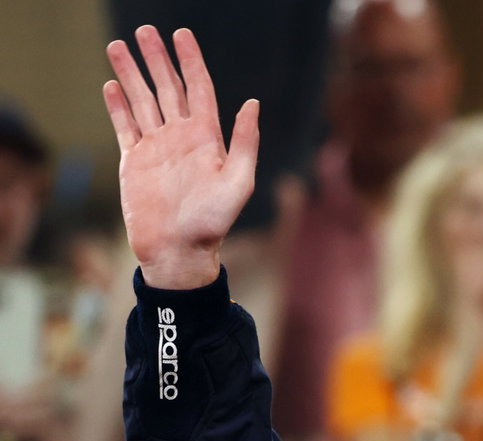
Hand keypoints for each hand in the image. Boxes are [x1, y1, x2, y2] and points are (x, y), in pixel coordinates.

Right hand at [103, 27, 258, 289]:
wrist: (178, 251)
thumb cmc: (212, 222)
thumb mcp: (238, 182)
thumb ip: (244, 142)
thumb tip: (253, 104)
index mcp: (207, 139)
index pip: (199, 89)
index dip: (191, 61)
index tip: (182, 35)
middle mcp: (181, 138)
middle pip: (168, 88)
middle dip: (157, 59)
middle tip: (145, 31)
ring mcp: (157, 147)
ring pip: (143, 101)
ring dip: (131, 74)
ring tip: (118, 46)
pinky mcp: (135, 161)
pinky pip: (126, 126)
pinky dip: (118, 105)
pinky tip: (112, 84)